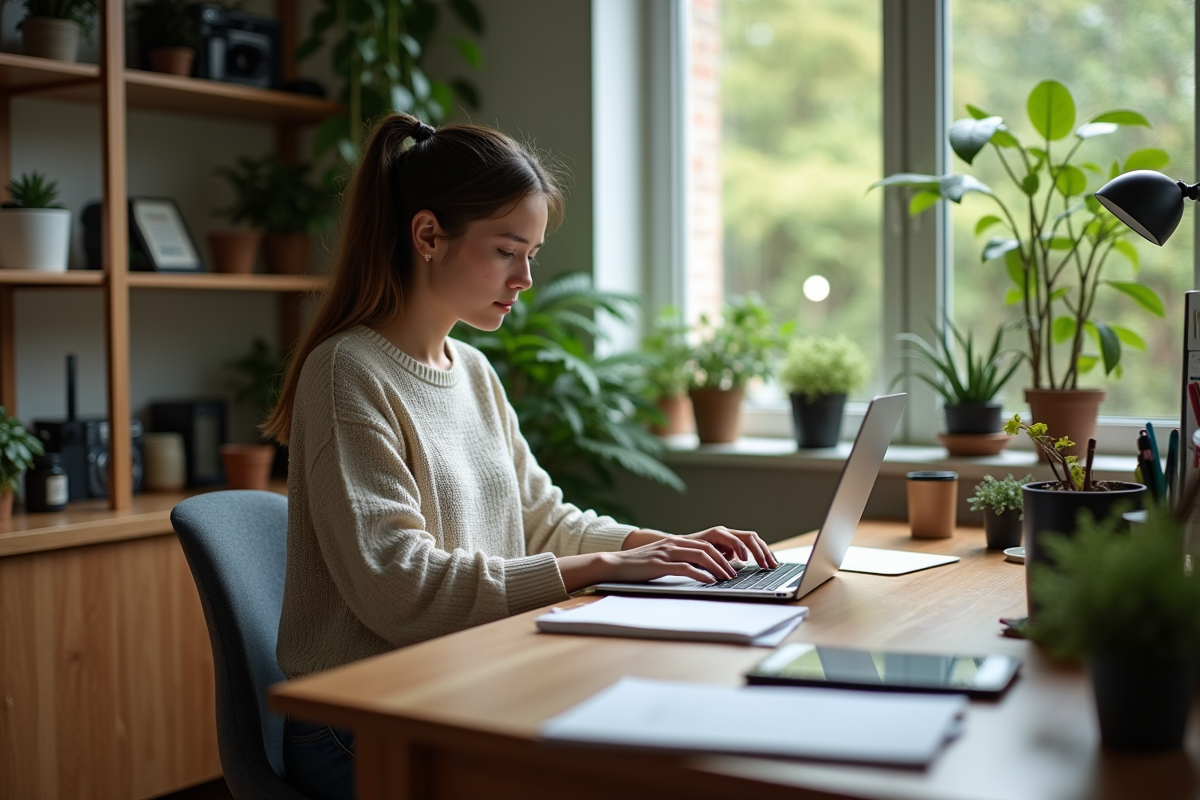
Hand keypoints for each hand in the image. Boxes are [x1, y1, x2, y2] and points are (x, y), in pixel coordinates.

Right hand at [558, 536, 745, 592]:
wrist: (615, 565)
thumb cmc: (640, 566)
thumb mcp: (665, 560)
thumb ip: (683, 561)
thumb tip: (705, 572)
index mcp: (678, 541)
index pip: (709, 543)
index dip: (726, 550)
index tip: (739, 562)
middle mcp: (675, 543)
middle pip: (709, 547)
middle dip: (727, 559)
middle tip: (739, 572)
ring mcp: (667, 552)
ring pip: (700, 555)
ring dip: (718, 567)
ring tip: (729, 578)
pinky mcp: (659, 564)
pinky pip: (685, 567)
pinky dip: (700, 575)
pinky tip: (709, 582)